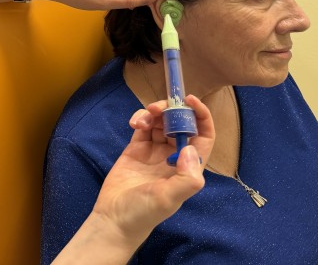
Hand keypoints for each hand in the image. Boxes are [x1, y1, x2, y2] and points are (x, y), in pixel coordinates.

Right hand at [90, 95, 214, 248]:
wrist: (114, 217)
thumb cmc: (144, 212)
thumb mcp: (169, 198)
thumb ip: (186, 178)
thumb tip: (190, 149)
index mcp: (188, 167)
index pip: (203, 136)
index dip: (201, 116)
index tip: (189, 101)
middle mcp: (174, 156)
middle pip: (181, 124)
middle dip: (173, 111)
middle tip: (160, 107)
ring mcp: (155, 151)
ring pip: (162, 121)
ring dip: (155, 113)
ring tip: (145, 116)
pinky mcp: (137, 148)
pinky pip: (143, 125)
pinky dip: (141, 118)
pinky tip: (135, 124)